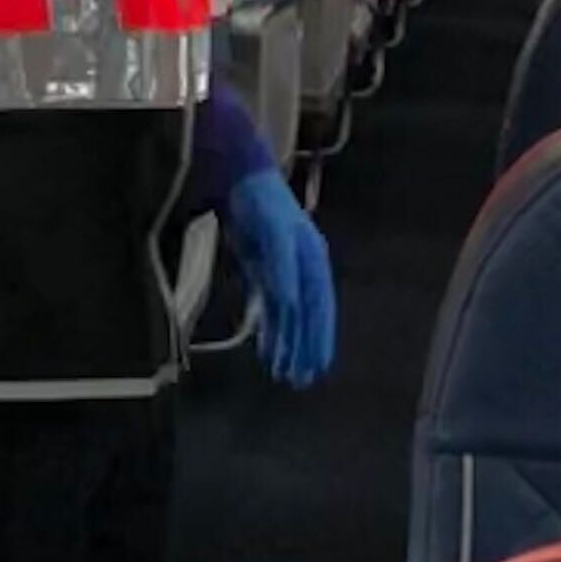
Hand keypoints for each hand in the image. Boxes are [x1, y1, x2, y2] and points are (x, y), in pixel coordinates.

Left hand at [218, 169, 336, 387]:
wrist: (240, 180)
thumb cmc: (262, 204)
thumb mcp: (275, 234)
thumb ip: (283, 270)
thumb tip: (291, 305)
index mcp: (313, 261)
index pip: (319, 307)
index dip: (320, 337)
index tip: (319, 365)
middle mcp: (303, 270)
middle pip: (306, 317)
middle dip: (304, 349)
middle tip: (299, 380)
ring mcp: (284, 271)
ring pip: (288, 317)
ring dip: (286, 344)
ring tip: (282, 373)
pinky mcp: (264, 271)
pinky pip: (271, 308)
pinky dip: (270, 330)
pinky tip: (267, 349)